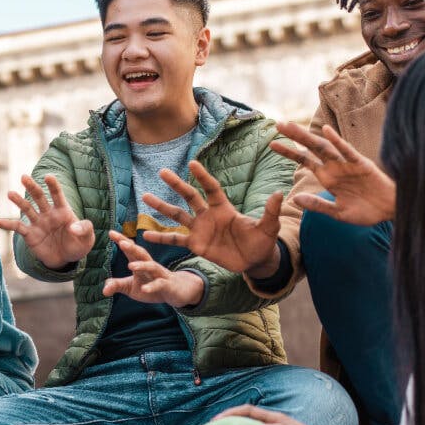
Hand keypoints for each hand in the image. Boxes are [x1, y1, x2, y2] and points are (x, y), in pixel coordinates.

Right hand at [0, 174, 94, 269]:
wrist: (66, 260)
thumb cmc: (78, 245)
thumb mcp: (88, 238)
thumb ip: (84, 229)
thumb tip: (73, 227)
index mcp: (63, 211)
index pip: (57, 195)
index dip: (53, 185)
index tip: (48, 176)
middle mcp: (48, 213)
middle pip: (39, 197)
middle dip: (32, 186)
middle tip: (24, 177)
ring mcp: (38, 223)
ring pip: (27, 209)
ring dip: (18, 201)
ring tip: (10, 193)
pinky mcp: (30, 234)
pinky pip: (17, 228)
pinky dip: (7, 224)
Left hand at [102, 230, 203, 307]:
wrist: (177, 292)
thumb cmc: (152, 286)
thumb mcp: (132, 287)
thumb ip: (118, 285)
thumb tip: (103, 289)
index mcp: (141, 263)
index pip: (131, 250)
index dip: (122, 241)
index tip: (111, 232)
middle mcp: (150, 266)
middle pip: (141, 254)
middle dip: (132, 247)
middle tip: (121, 242)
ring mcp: (160, 275)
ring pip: (152, 267)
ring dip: (142, 265)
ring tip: (130, 266)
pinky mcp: (167, 286)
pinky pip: (159, 285)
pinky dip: (152, 287)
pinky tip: (144, 289)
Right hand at [141, 160, 284, 278]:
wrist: (254, 261)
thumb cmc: (262, 241)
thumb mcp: (268, 227)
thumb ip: (270, 212)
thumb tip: (280, 194)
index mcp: (224, 208)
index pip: (211, 188)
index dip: (203, 176)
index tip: (193, 163)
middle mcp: (208, 215)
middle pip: (189, 196)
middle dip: (176, 184)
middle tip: (162, 171)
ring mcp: (200, 229)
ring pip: (177, 215)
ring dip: (162, 206)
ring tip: (145, 197)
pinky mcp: (195, 245)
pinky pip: (175, 239)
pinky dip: (161, 237)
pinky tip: (145, 234)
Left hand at [272, 122, 395, 225]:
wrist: (390, 211)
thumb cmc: (366, 211)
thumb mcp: (337, 212)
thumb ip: (317, 205)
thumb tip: (294, 199)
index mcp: (328, 177)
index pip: (304, 160)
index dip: (289, 152)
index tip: (272, 144)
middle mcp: (335, 167)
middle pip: (311, 148)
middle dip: (295, 137)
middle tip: (277, 124)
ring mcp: (347, 164)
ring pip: (325, 146)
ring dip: (309, 136)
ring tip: (292, 126)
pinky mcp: (361, 165)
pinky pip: (347, 152)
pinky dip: (338, 141)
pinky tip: (326, 131)